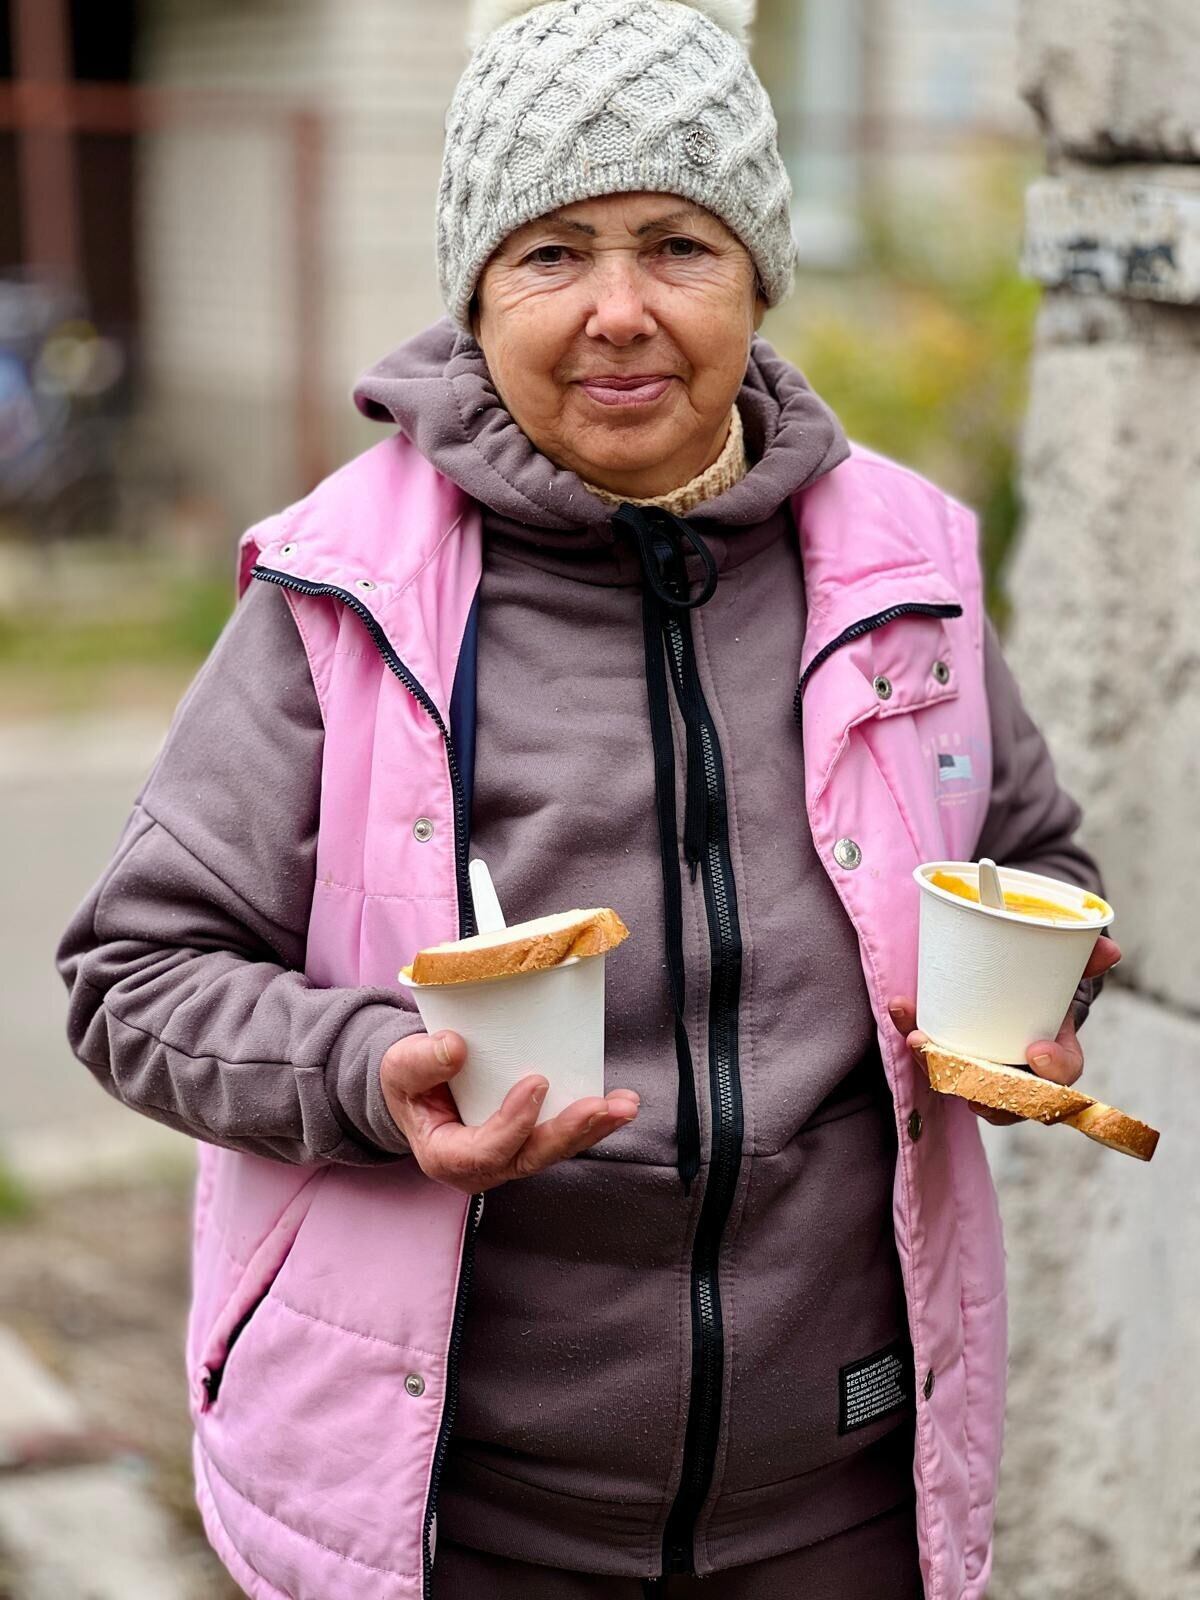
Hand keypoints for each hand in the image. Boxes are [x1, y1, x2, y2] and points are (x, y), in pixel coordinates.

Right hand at [380, 1030, 639, 1192]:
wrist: (417, 1090)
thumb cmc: (408, 1083)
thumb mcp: (398, 1068)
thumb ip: (420, 1061)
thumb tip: (455, 1047)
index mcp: (447, 1156)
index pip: (485, 1150)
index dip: (514, 1123)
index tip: (536, 1083)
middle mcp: (484, 1165)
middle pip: (531, 1157)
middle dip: (569, 1132)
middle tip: (599, 1106)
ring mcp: (510, 1155)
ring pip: (555, 1150)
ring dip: (593, 1129)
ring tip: (624, 1105)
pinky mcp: (530, 1140)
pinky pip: (562, 1136)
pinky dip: (592, 1121)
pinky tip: (618, 1103)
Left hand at [887, 935, 1121, 1126]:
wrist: (1011, 979)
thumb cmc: (1042, 984)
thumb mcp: (1064, 971)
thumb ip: (1084, 959)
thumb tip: (1110, 951)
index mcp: (1053, 1056)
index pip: (1061, 1083)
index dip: (1052, 1075)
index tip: (1036, 1052)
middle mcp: (1016, 1074)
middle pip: (1004, 1102)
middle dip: (981, 1093)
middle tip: (961, 1071)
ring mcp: (979, 1070)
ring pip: (959, 1084)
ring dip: (935, 1066)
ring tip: (917, 1039)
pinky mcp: (948, 1055)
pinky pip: (928, 1055)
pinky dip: (912, 1034)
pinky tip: (900, 1009)